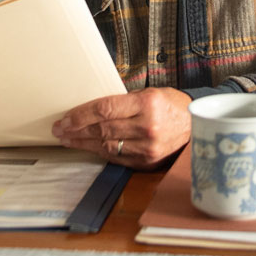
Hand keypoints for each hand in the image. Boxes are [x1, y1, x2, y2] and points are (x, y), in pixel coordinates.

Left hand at [51, 87, 192, 169]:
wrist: (196, 126)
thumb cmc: (170, 104)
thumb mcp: (149, 93)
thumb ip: (123, 101)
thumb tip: (91, 108)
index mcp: (147, 104)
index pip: (105, 109)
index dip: (81, 114)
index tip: (65, 117)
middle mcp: (147, 127)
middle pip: (103, 129)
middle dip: (76, 130)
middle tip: (59, 129)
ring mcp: (148, 148)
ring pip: (106, 145)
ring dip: (83, 143)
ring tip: (67, 139)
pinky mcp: (147, 162)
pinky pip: (117, 157)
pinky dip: (99, 152)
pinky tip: (87, 147)